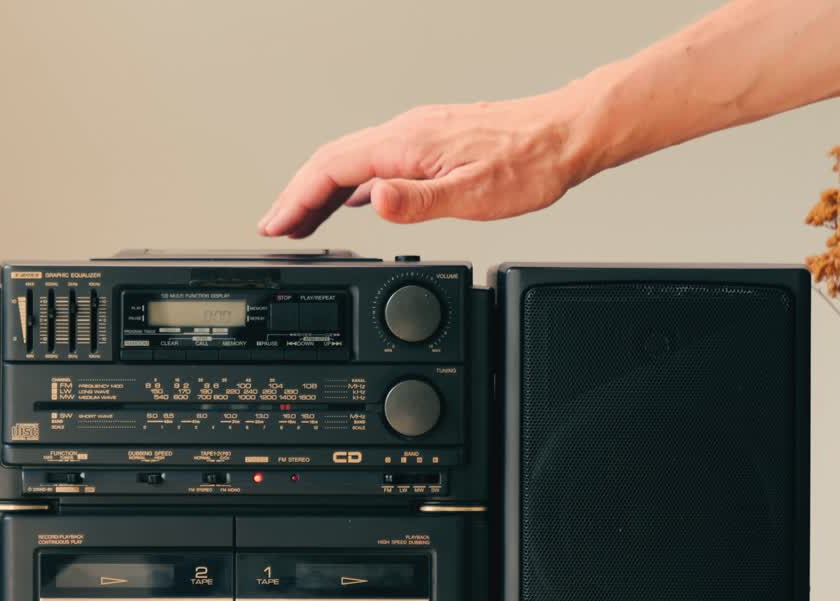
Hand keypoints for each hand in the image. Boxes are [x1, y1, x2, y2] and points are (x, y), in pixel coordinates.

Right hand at [257, 90, 592, 237]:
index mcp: (405, 145)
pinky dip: (348, 186)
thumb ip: (416, 201)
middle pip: (330, 162)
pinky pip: (373, 162)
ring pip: (350, 162)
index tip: (275, 225)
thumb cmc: (528, 164)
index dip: (296, 199)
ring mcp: (415, 136)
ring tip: (300, 223)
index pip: (330, 170)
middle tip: (275, 229)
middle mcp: (404, 133)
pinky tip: (349, 203)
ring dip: (319, 192)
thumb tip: (370, 201)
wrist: (565, 135)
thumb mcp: (473, 194)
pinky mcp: (428, 143)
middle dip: (296, 197)